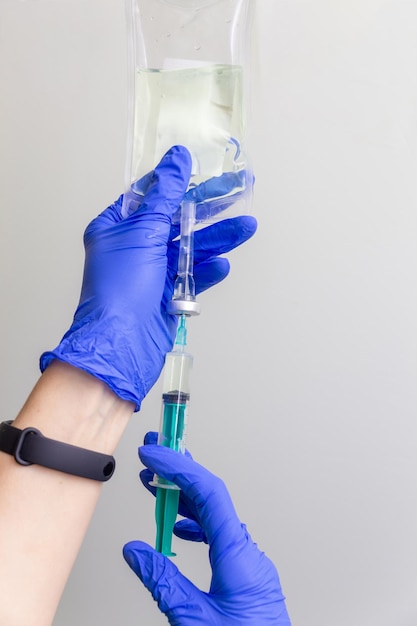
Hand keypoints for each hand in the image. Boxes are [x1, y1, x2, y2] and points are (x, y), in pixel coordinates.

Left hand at [40, 146, 256, 409]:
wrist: (120, 346)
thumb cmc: (119, 289)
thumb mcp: (142, 233)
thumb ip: (164, 196)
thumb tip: (176, 159)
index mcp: (116, 228)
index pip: (149, 195)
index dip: (176, 180)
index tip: (201, 167)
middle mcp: (133, 248)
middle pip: (176, 219)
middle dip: (206, 206)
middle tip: (237, 189)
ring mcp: (151, 273)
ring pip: (189, 248)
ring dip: (217, 238)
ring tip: (246, 226)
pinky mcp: (167, 296)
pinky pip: (192, 277)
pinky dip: (207, 270)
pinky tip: (222, 265)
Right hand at [123, 434, 291, 624]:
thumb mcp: (193, 621)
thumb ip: (163, 582)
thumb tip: (136, 551)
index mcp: (239, 557)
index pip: (209, 493)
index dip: (179, 466)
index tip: (154, 453)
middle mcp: (247, 554)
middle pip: (211, 497)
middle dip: (179, 471)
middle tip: (153, 451)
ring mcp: (248, 564)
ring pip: (214, 516)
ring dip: (184, 498)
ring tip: (155, 485)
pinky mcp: (245, 576)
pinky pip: (219, 537)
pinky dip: (195, 525)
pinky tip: (177, 528)